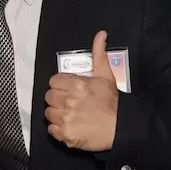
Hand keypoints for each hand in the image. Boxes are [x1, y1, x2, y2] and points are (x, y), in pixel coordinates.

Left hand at [45, 31, 118, 150]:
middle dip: (58, 99)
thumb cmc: (113, 103)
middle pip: (49, 97)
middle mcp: (68, 101)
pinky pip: (51, 130)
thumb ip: (99, 54)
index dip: (60, 86)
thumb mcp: (106, 75)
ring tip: (70, 115)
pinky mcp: (66, 134)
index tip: (68, 90)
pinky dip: (58, 130)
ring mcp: (66, 118)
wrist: (122, 128)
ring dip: (57, 114)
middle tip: (70, 103)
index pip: (53, 82)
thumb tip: (101, 34)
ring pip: (49, 113)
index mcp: (76, 85)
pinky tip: (69, 126)